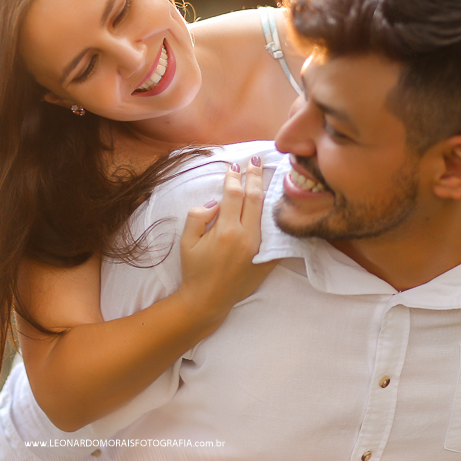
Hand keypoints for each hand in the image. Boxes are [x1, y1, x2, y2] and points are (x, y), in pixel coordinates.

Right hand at [177, 157, 276, 327]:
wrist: (207, 300)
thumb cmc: (194, 270)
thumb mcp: (187, 241)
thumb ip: (198, 215)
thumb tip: (216, 201)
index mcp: (226, 231)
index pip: (233, 195)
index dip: (234, 178)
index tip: (233, 167)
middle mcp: (247, 237)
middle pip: (255, 198)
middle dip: (255, 176)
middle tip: (255, 160)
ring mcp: (259, 249)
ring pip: (266, 213)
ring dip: (265, 192)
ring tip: (267, 176)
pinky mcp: (266, 259)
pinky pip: (272, 233)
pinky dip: (271, 217)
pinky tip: (272, 205)